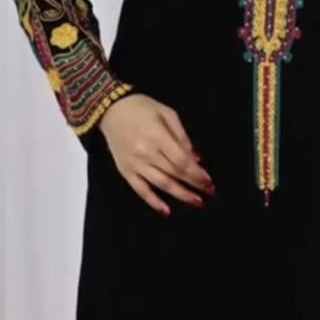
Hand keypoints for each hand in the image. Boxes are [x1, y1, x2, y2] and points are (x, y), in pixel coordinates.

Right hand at [98, 93, 216, 215]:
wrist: (110, 110)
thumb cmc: (142, 108)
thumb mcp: (166, 113)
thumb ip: (182, 135)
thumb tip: (196, 157)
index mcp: (157, 136)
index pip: (181, 161)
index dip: (196, 173)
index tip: (209, 180)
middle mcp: (146, 153)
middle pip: (174, 173)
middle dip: (194, 184)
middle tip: (210, 192)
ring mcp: (134, 164)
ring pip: (161, 184)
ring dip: (180, 195)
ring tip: (197, 202)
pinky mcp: (125, 171)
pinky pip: (140, 190)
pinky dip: (153, 202)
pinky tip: (166, 211)